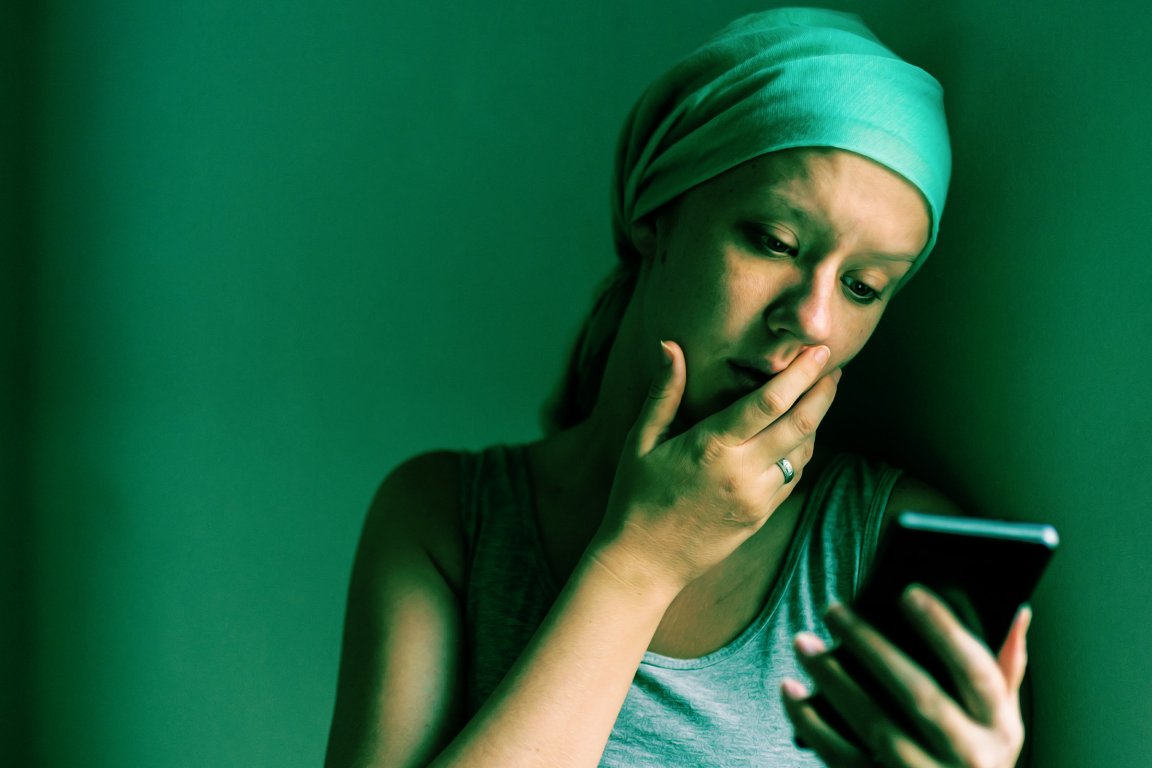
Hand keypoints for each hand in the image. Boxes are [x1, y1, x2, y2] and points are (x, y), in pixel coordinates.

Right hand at [588, 340, 838, 593]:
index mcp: (712, 447)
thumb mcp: (640, 441)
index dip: (801, 374)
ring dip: (816, 421)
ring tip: (819, 394)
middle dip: (823, 392)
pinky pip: (792, 477)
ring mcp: (756, 498)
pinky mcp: (761, 517)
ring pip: (803, 452)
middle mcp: (742, 472)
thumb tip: (670, 346)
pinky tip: (798, 434)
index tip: (819, 351)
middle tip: (833, 367)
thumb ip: (664, 393)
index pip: (770, 402)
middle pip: (801, 424)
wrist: (644, 562)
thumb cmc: (635, 496)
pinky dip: (801, 451)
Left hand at [781, 587, 1031, 767]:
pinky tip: (790, 689)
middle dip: (873, 648)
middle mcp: (970, 758)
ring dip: (833, 680)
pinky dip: (810, 722)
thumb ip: (1004, 667)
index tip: (908, 590)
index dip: (946, 631)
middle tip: (834, 608)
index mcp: (999, 728)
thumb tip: (1018, 609)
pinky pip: (841, 757)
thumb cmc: (974, 755)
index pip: (979, 673)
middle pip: (920, 696)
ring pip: (875, 726)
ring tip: (804, 641)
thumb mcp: (1001, 721)